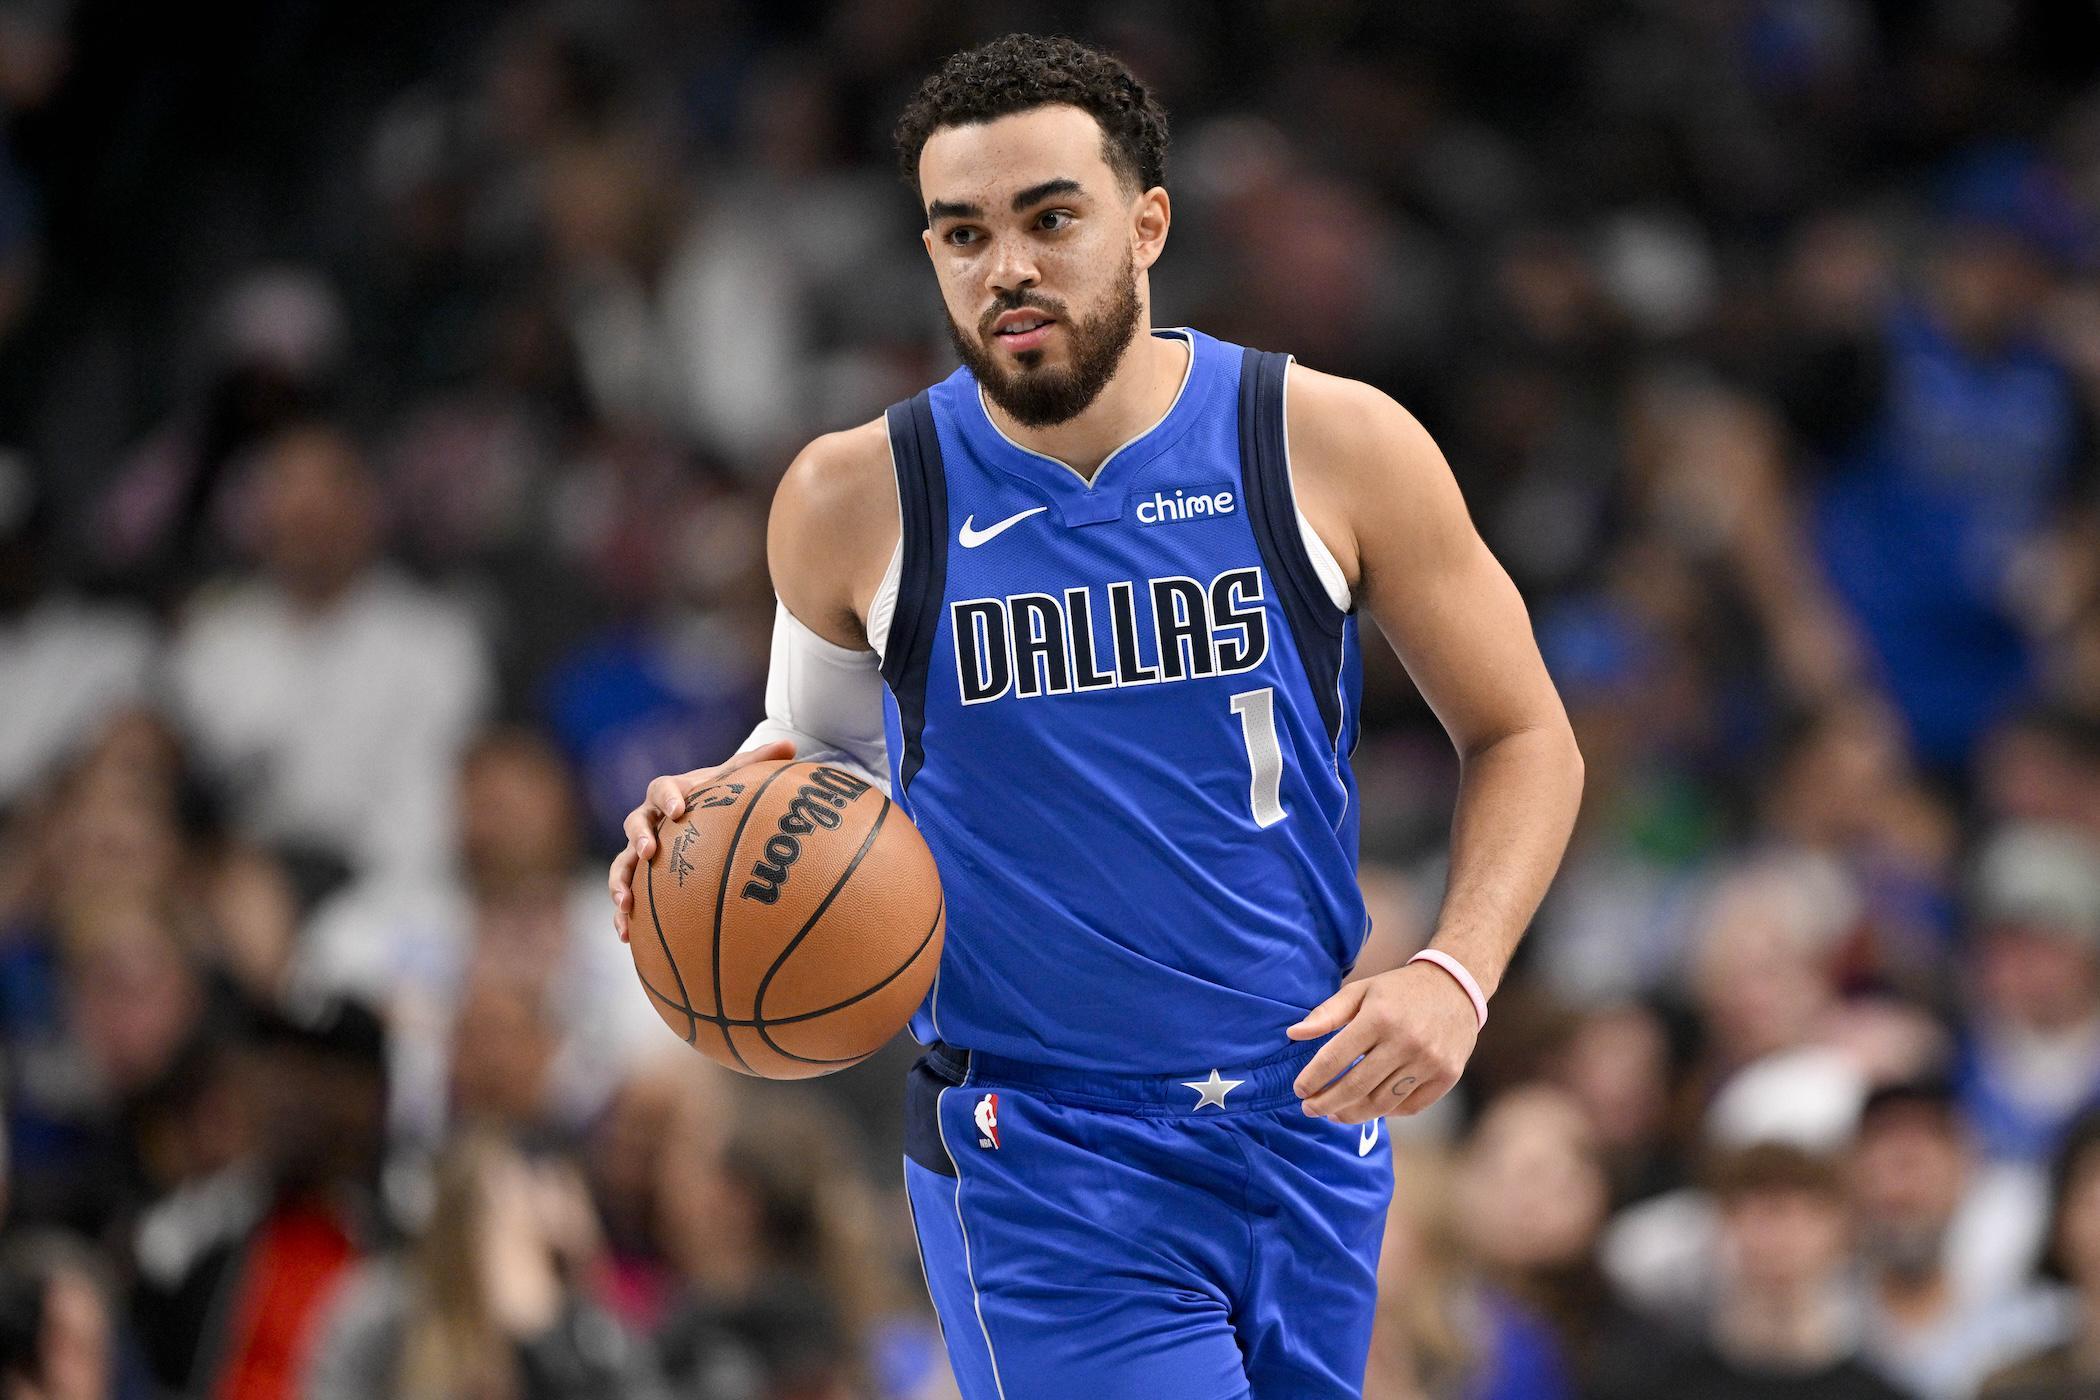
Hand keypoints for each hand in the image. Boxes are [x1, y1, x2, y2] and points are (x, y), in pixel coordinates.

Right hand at [608, 739, 795, 941]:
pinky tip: (627, 936)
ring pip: (622, 864)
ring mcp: (640, 851)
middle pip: (634, 824)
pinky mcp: (640, 878)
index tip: (679, 809)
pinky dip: (623, 915)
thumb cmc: (720, 796)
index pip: (662, 789)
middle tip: (648, 852)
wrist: (701, 815)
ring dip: (620, 882)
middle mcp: (650, 820)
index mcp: (671, 793)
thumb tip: (791, 745)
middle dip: (639, 838)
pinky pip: (627, 896)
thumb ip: (759, 762)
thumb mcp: (738, 779)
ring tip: (626, 904)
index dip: (668, 797)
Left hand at [1287, 962, 1479, 1123]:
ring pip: (1382, 1103)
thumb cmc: (1399, 991)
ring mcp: (1429, 1062)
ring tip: (1334, 1113)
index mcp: (1380, 1017)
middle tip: (1309, 1109)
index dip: (1313, 1078)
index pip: (1336, 1058)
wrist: (1456, 988)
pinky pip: (1409, 1106)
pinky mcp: (1447, 1076)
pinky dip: (1385, 1112)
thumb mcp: (1361, 991)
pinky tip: (1368, 1107)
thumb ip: (1327, 1014)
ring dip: (1352, 1114)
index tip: (1298, 1089)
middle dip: (1326, 1103)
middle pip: (1356, 1086)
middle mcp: (1406, 1041)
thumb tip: (1294, 1033)